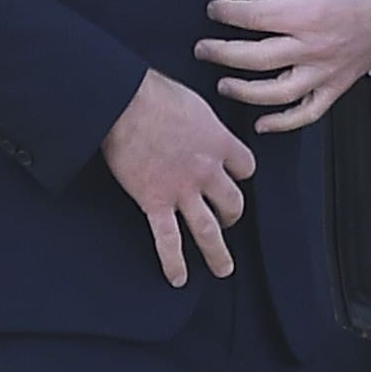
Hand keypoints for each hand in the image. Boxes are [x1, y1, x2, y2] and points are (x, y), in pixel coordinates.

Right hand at [99, 70, 255, 287]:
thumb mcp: (192, 102)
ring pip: (208, 229)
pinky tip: (178, 278)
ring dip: (218, 252)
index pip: (245, 166)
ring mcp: (182, 190)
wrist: (125, 102)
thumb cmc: (154, 93)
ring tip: (223, 267)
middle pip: (233, 201)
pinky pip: (168, 239)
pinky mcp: (155, 202)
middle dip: (232, 214)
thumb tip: (195, 123)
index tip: (233, 175)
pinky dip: (174, 262)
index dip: (240, 173)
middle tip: (228, 220)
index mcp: (219, 142)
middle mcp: (207, 170)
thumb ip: (200, 121)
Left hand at [194, 0, 370, 134]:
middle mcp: (314, 46)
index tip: (214, 11)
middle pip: (254, 58)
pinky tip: (261, 124)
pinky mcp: (336, 85)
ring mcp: (325, 71)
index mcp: (307, 12)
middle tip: (202, 49)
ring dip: (243, 91)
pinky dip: (283, 123)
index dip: (225, 13)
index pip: (252, 17)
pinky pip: (307, 112)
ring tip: (222, 84)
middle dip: (220, 54)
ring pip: (276, 93)